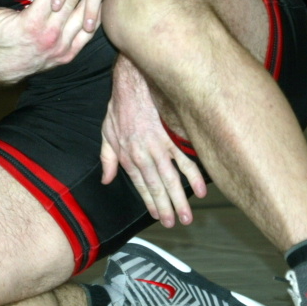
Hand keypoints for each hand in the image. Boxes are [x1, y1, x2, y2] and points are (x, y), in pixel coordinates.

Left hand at [100, 57, 205, 227]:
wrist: (133, 82)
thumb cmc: (120, 105)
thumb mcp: (106, 132)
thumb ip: (107, 158)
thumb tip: (106, 179)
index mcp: (127, 156)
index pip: (140, 186)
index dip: (150, 202)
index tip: (159, 216)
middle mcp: (143, 155)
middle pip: (157, 187)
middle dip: (167, 208)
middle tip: (176, 224)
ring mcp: (158, 147)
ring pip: (171, 179)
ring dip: (180, 200)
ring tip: (187, 216)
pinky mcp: (171, 137)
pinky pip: (184, 160)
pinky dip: (193, 176)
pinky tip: (200, 190)